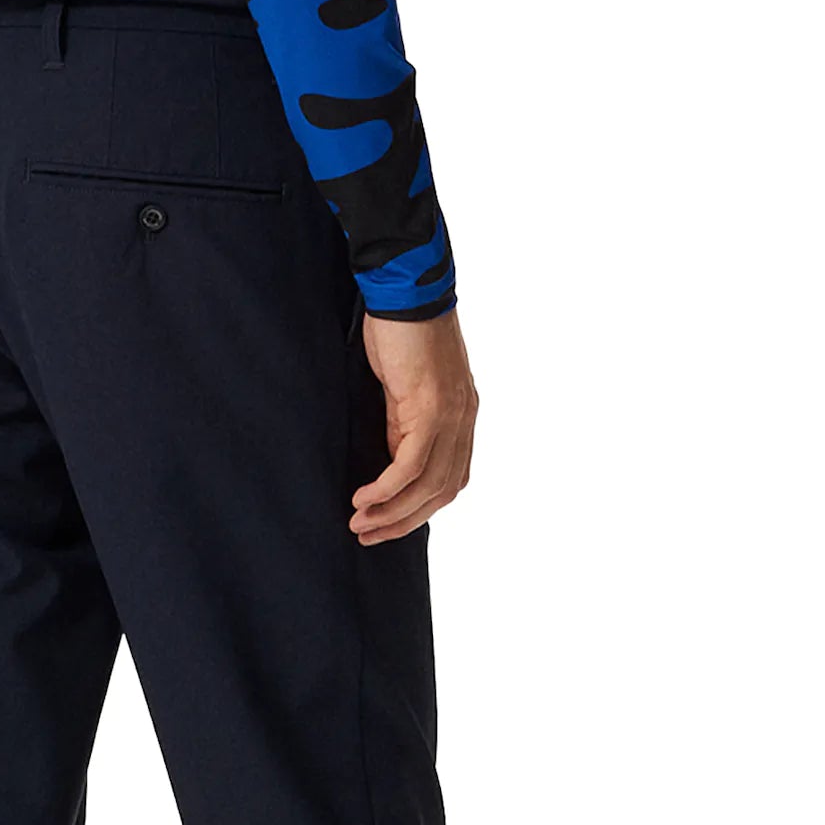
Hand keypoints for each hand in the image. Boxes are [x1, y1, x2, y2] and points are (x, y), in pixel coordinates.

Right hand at [351, 311, 478, 545]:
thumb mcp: (403, 388)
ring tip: (359, 523)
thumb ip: (404, 424)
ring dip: (391, 512)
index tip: (386, 524)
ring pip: (428, 484)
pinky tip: (364, 498)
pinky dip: (387, 488)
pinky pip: (411, 463)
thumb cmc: (400, 330)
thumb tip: (391, 459)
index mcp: (461, 416)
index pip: (450, 480)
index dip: (419, 510)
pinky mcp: (431, 406)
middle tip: (368, 535)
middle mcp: (464, 419)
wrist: (405, 289)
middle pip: (442, 492)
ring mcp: (452, 414)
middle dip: (403, 522)